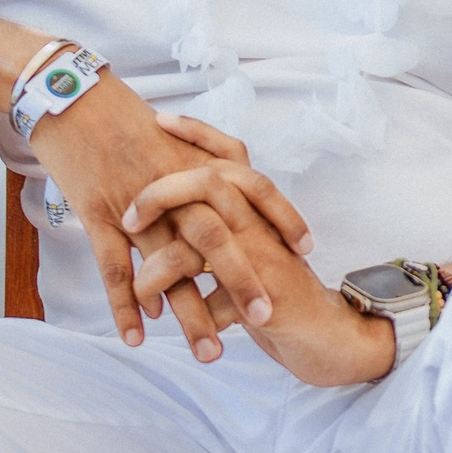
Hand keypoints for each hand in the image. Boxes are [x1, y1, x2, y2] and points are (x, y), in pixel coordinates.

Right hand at [28, 78, 313, 351]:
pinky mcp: (96, 213)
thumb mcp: (170, 139)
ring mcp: (133, 201)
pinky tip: (138, 338)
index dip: (281, 219)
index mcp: (195, 160)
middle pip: (217, 237)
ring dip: (190, 313)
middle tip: (264, 319)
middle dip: (242, 281)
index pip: (254, 190)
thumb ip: (200, 168)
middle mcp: (172, 183)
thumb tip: (225, 197)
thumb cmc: (120, 116)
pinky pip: (114, 267)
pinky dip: (126, 306)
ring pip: (168, 264)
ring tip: (210, 353)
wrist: (68, 95)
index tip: (304, 251)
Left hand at [123, 121, 396, 386]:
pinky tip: (169, 332)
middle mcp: (263, 224)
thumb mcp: (246, 248)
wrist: (322, 334)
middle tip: (128, 216)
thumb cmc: (274, 288)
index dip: (197, 132)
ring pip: (205, 242)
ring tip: (139, 289)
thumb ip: (217, 224)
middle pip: (213, 183)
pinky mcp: (268, 300)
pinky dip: (188, 318)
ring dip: (160, 268)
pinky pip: (214, 302)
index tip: (160, 118)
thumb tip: (171, 210)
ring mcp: (267, 260)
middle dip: (162, 193)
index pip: (230, 153)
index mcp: (257, 207)